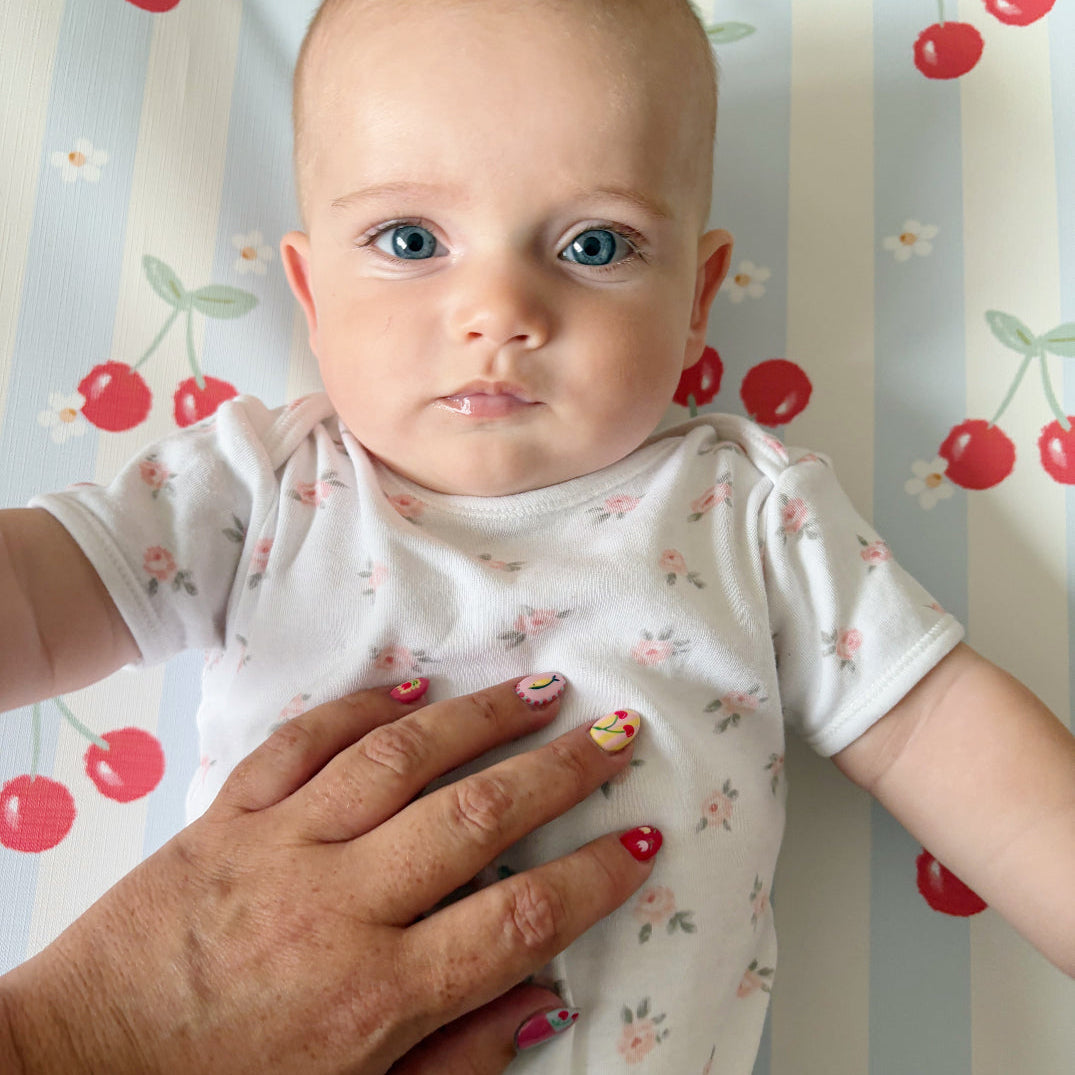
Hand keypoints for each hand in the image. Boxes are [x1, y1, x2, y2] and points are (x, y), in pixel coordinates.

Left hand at [0, 675, 657, 1073]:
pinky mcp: (227, 813)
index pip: (517, 921)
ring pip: (398, 758)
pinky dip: (361, 706)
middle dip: (559, 772)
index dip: (593, 880)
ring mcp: (278, 847)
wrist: (77, 1067)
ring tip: (537, 689)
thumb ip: (456, 1054)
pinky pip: (303, 742)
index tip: (642, 842)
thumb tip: (545, 996)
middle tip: (614, 735)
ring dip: (478, 718)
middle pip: (474, 817)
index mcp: (374, 994)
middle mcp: (335, 907)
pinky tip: (412, 688)